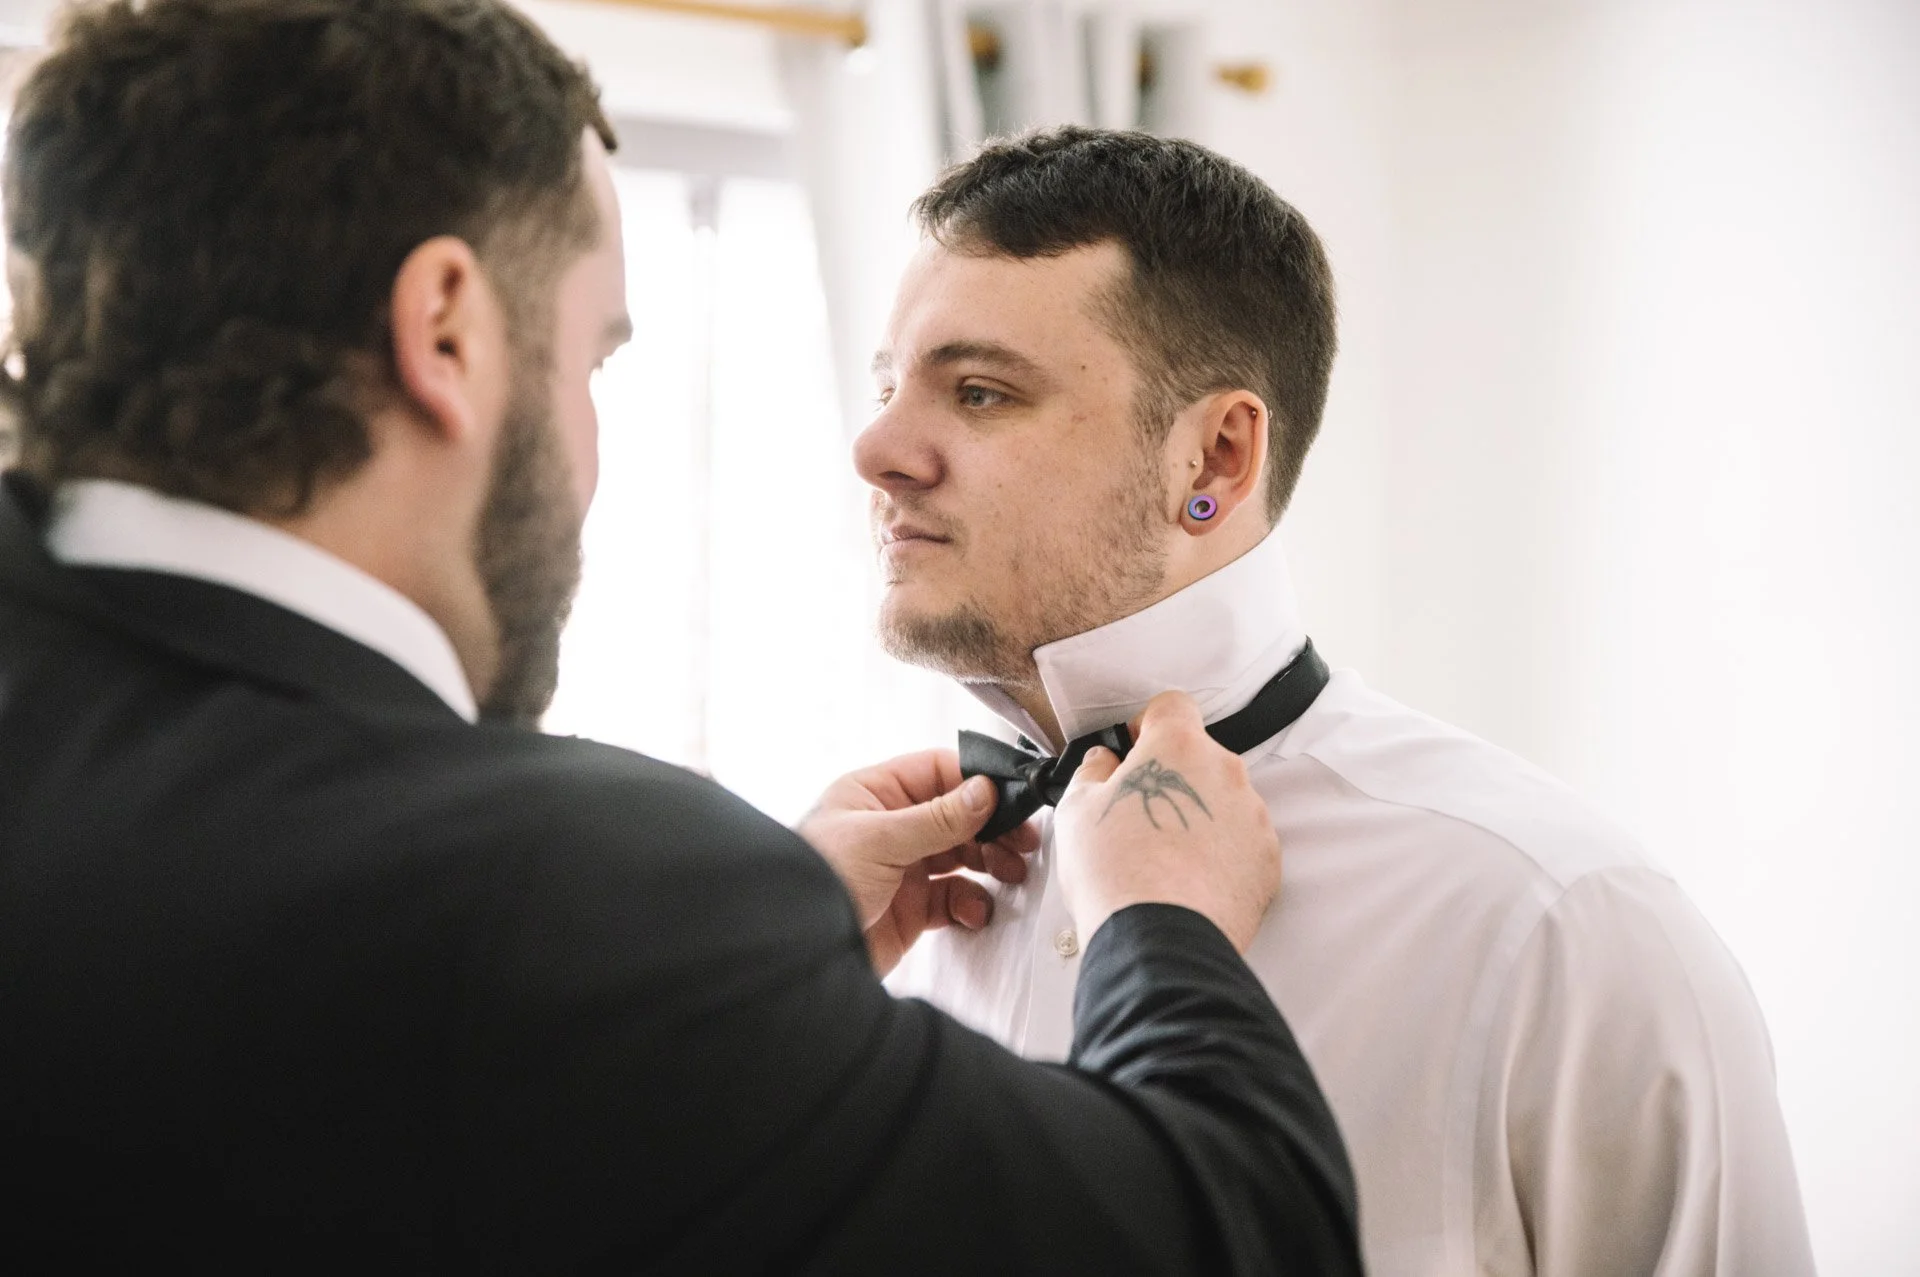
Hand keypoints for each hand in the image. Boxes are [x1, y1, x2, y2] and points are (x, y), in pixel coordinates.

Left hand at [797, 750, 1041, 975]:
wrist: (797, 955)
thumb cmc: (816, 881)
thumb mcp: (878, 840)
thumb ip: (937, 817)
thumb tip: (985, 790)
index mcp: (873, 794)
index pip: (936, 772)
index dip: (976, 781)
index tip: (1011, 797)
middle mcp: (889, 827)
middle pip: (957, 815)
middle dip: (992, 827)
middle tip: (1023, 840)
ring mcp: (901, 868)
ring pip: (961, 855)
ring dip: (990, 863)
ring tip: (1011, 873)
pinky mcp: (910, 908)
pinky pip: (953, 897)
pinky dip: (972, 902)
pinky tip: (977, 910)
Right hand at [1053, 691, 1280, 952]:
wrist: (1158, 940)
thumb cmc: (1114, 872)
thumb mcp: (1077, 810)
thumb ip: (1093, 772)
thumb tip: (1105, 762)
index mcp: (1180, 748)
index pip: (1173, 706)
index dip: (1150, 724)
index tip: (1136, 751)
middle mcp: (1227, 773)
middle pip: (1202, 758)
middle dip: (1175, 777)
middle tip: (1141, 817)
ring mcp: (1254, 818)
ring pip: (1225, 802)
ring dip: (1201, 817)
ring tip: (1167, 858)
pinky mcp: (1268, 862)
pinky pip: (1244, 845)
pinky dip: (1223, 856)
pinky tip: (1191, 881)